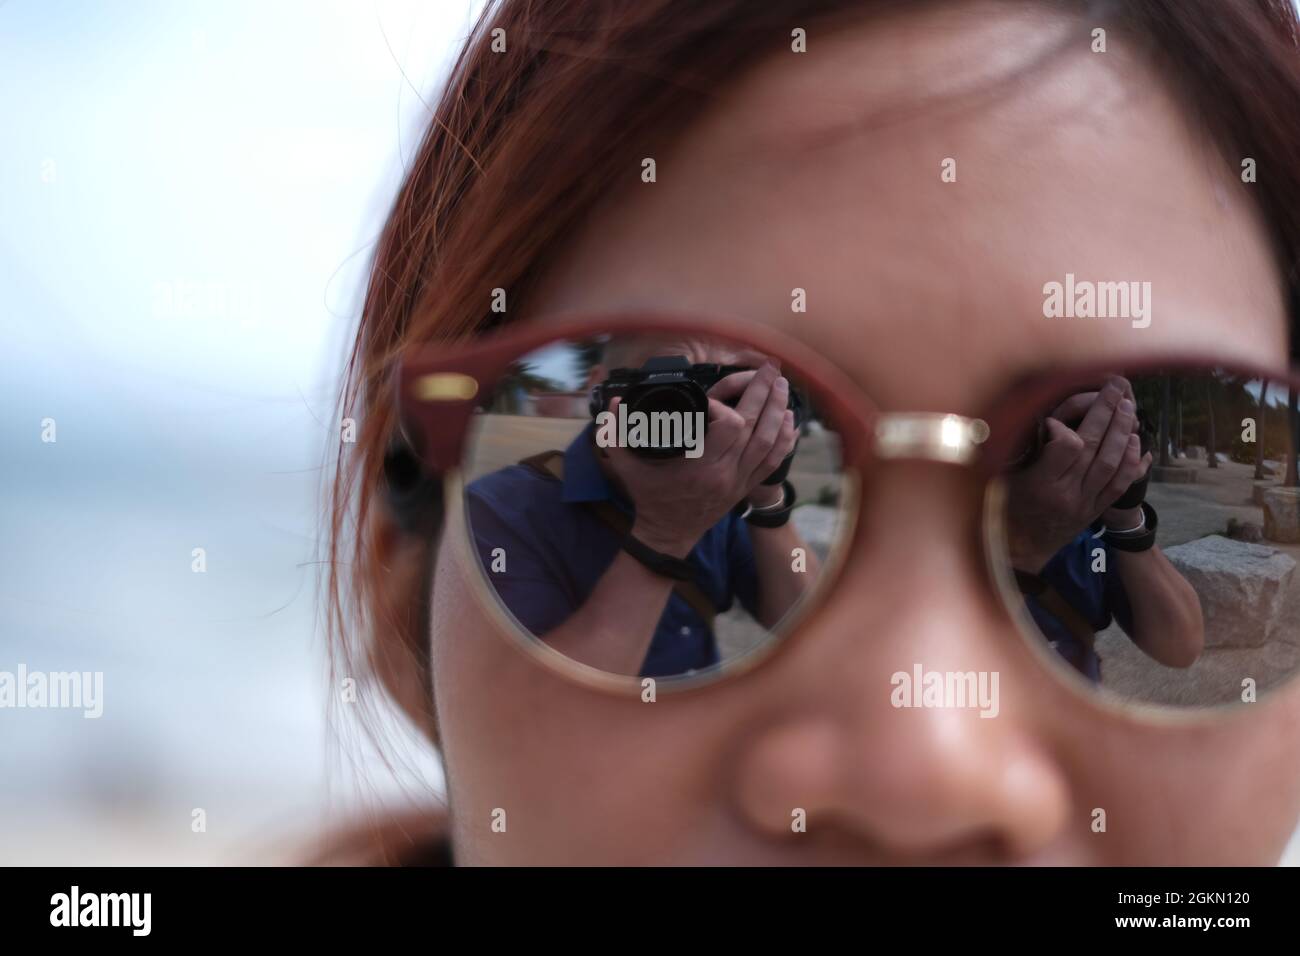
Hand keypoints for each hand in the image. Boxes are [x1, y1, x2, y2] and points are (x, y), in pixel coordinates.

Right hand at [603, 361, 797, 556]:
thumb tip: (614, 402)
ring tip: (781, 386)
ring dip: (777, 411)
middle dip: (763, 393)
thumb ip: (616, 435)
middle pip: (754, 427)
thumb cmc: (649, 500)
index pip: (727, 426)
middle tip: (768, 368)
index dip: (723, 406)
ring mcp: (739, 482)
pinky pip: (773, 462)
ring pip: (769, 442)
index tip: (709, 399)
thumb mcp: (627, 467)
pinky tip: (790, 420)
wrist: (667, 536)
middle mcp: (725, 474)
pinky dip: (785, 440)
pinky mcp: (746, 487)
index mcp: (700, 467)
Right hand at [1004, 376, 1151, 571]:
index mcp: (1041, 485)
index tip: (1052, 419)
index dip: (1064, 427)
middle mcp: (1068, 495)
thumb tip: (1030, 419)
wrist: (1020, 551)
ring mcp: (1086, 504)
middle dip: (1107, 413)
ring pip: (1113, 463)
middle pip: (1095, 447)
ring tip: (1128, 408)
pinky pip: (1121, 484)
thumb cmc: (1004, 510)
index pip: (1068, 447)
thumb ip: (1018, 452)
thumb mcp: (1000, 480)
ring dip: (1123, 432)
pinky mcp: (1096, 510)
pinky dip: (1134, 462)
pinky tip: (1138, 443)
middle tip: (1115, 389)